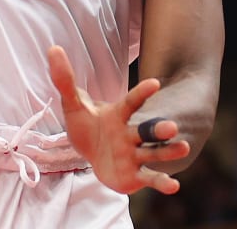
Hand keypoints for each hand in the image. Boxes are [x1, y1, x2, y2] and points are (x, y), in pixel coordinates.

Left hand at [48, 45, 188, 194]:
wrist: (92, 155)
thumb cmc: (87, 126)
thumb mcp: (72, 104)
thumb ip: (65, 80)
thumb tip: (53, 49)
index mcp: (118, 115)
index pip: (130, 103)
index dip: (141, 93)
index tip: (155, 83)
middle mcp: (130, 134)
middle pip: (147, 131)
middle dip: (159, 129)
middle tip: (172, 127)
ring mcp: (134, 155)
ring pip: (153, 153)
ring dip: (168, 152)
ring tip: (183, 147)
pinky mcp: (135, 176)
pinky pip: (150, 178)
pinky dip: (162, 182)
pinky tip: (174, 186)